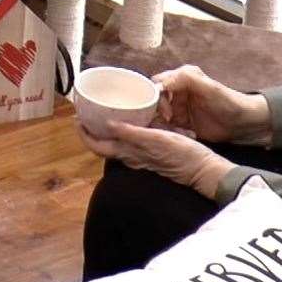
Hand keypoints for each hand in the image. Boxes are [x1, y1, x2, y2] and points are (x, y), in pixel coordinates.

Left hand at [77, 120, 236, 199]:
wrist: (204, 170)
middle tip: (89, 111)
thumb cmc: (182, 155)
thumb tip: (108, 124)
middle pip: (104, 145)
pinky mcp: (152, 153)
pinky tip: (133, 119)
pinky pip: (132, 141)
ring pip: (117, 143)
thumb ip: (132, 133)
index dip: (84, 134)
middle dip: (93, 130)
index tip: (77, 117)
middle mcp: (131, 157)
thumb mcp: (157, 140)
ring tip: (106, 111)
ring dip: (108, 129)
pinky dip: (125, 130)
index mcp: (129, 153)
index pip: (97, 146)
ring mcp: (141, 156)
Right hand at [152, 65, 272, 145]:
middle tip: (169, 122)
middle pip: (153, 100)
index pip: (156, 84)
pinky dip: (170, 132)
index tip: (165, 112)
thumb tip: (159, 82)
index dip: (155, 97)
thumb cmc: (228, 102)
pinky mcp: (180, 122)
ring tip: (176, 131)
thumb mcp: (208, 87)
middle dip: (156, 112)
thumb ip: (185, 79)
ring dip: (162, 124)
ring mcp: (178, 107)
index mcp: (181, 77)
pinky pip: (166, 126)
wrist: (244, 123)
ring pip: (157, 115)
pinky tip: (184, 135)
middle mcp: (176, 91)